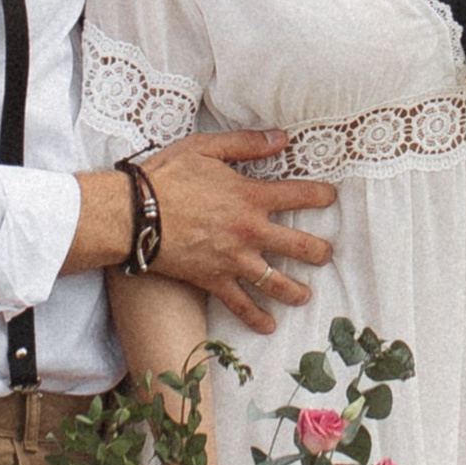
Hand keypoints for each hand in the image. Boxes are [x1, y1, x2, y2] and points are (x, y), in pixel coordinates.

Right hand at [142, 129, 337, 335]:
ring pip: (276, 282)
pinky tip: (269, 326)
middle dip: (318, 252)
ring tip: (306, 295)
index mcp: (250, 197)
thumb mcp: (205, 148)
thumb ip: (245, 144)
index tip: (331, 198)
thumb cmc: (165, 177)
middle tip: (327, 254)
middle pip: (298, 247)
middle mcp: (249, 232)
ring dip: (295, 290)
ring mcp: (233, 260)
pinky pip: (240, 305)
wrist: (133, 214)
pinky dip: (256, 318)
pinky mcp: (214, 280)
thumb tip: (281, 138)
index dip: (320, 196)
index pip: (298, 196)